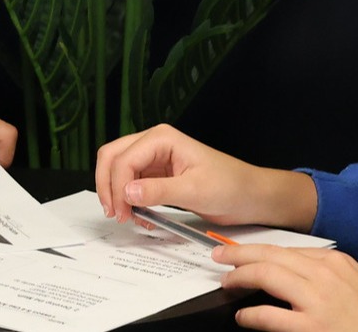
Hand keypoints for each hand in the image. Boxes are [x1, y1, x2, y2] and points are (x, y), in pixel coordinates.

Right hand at [95, 124, 314, 229]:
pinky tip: (141, 216)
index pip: (123, 159)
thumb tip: (127, 192)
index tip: (122, 213)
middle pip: (112, 158)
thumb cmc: (230, 186)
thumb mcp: (194, 190)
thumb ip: (158, 191)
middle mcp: (154, 144)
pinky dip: (129, 200)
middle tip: (116, 214)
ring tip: (128, 217)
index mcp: (162, 139)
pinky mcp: (156, 175)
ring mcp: (154, 159)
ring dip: (116, 194)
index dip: (116, 187)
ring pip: (117, 170)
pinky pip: (131, 184)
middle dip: (108, 186)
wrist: (249, 196)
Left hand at [215, 243, 357, 331]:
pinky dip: (251, 314)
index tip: (241, 252)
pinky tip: (242, 317)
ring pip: (266, 275)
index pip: (287, 248)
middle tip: (220, 256)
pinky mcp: (312, 327)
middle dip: (240, 255)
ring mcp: (317, 300)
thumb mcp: (352, 280)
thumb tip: (287, 271)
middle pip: (271, 255)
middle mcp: (324, 274)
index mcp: (334, 261)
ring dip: (240, 277)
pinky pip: (270, 315)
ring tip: (226, 282)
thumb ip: (323, 272)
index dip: (258, 250)